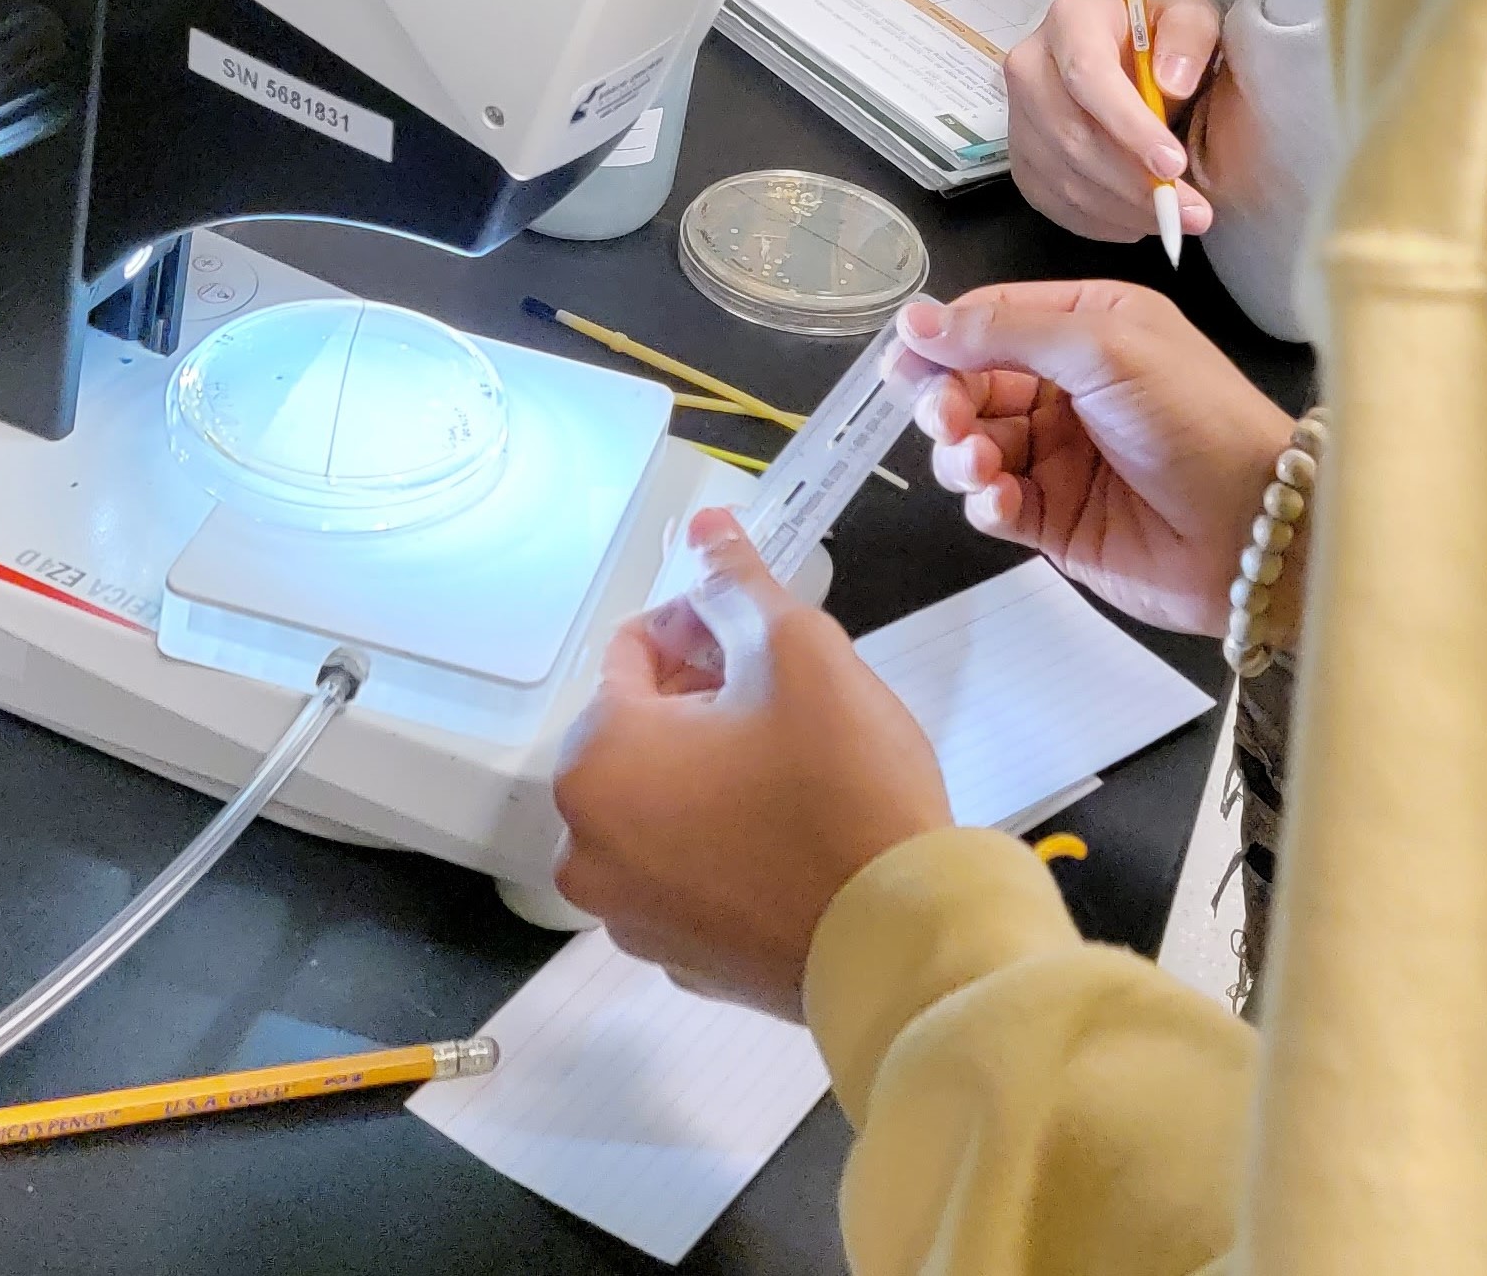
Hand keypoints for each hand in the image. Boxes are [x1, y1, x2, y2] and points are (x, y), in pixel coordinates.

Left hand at [552, 511, 949, 1016]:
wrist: (901, 939)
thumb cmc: (843, 786)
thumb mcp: (799, 651)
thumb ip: (736, 582)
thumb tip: (703, 528)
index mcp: (596, 763)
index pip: (635, 651)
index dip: (704, 628)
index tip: (769, 640)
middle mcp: (585, 847)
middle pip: (640, 731)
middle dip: (706, 700)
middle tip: (792, 702)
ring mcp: (627, 915)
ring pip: (662, 802)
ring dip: (712, 770)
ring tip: (799, 768)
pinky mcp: (678, 959)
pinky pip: (687, 869)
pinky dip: (724, 841)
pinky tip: (794, 836)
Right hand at [900, 283, 1293, 636]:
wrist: (1255, 529)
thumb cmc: (1193, 418)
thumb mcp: (1104, 347)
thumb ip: (1006, 332)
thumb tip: (917, 321)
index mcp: (1090, 325)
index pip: (994, 317)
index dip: (944, 338)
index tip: (903, 361)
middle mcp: (1071, 385)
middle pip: (973, 382)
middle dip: (947, 399)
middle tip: (947, 418)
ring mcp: (1062, 455)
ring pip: (974, 445)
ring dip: (960, 452)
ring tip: (978, 464)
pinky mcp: (1057, 520)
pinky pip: (994, 504)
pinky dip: (984, 501)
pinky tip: (999, 501)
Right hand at [1006, 0, 1220, 243]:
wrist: (1128, 60)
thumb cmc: (1160, 39)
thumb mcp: (1190, 16)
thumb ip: (1188, 35)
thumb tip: (1171, 82)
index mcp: (1070, 21)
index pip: (1088, 76)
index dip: (1129, 126)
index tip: (1173, 164)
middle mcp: (1030, 66)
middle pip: (1071, 135)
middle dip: (1133, 183)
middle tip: (1188, 212)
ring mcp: (1018, 117)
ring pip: (1062, 177)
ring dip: (1122, 209)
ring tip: (1174, 219)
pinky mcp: (1021, 159)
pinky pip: (1053, 202)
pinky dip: (1099, 222)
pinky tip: (1138, 221)